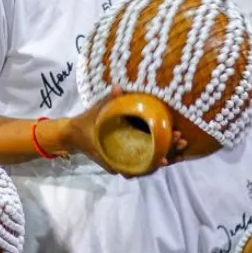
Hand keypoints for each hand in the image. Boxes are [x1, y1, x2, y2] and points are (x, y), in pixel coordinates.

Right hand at [67, 86, 186, 175]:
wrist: (71, 136)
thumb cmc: (85, 124)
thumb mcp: (95, 111)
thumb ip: (108, 101)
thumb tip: (118, 86)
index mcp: (115, 154)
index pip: (142, 158)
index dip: (161, 151)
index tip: (172, 140)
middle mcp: (119, 164)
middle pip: (149, 164)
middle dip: (168, 153)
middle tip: (181, 140)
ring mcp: (121, 164)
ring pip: (147, 166)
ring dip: (164, 156)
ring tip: (181, 147)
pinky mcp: (122, 162)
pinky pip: (141, 163)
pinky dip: (154, 158)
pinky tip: (168, 151)